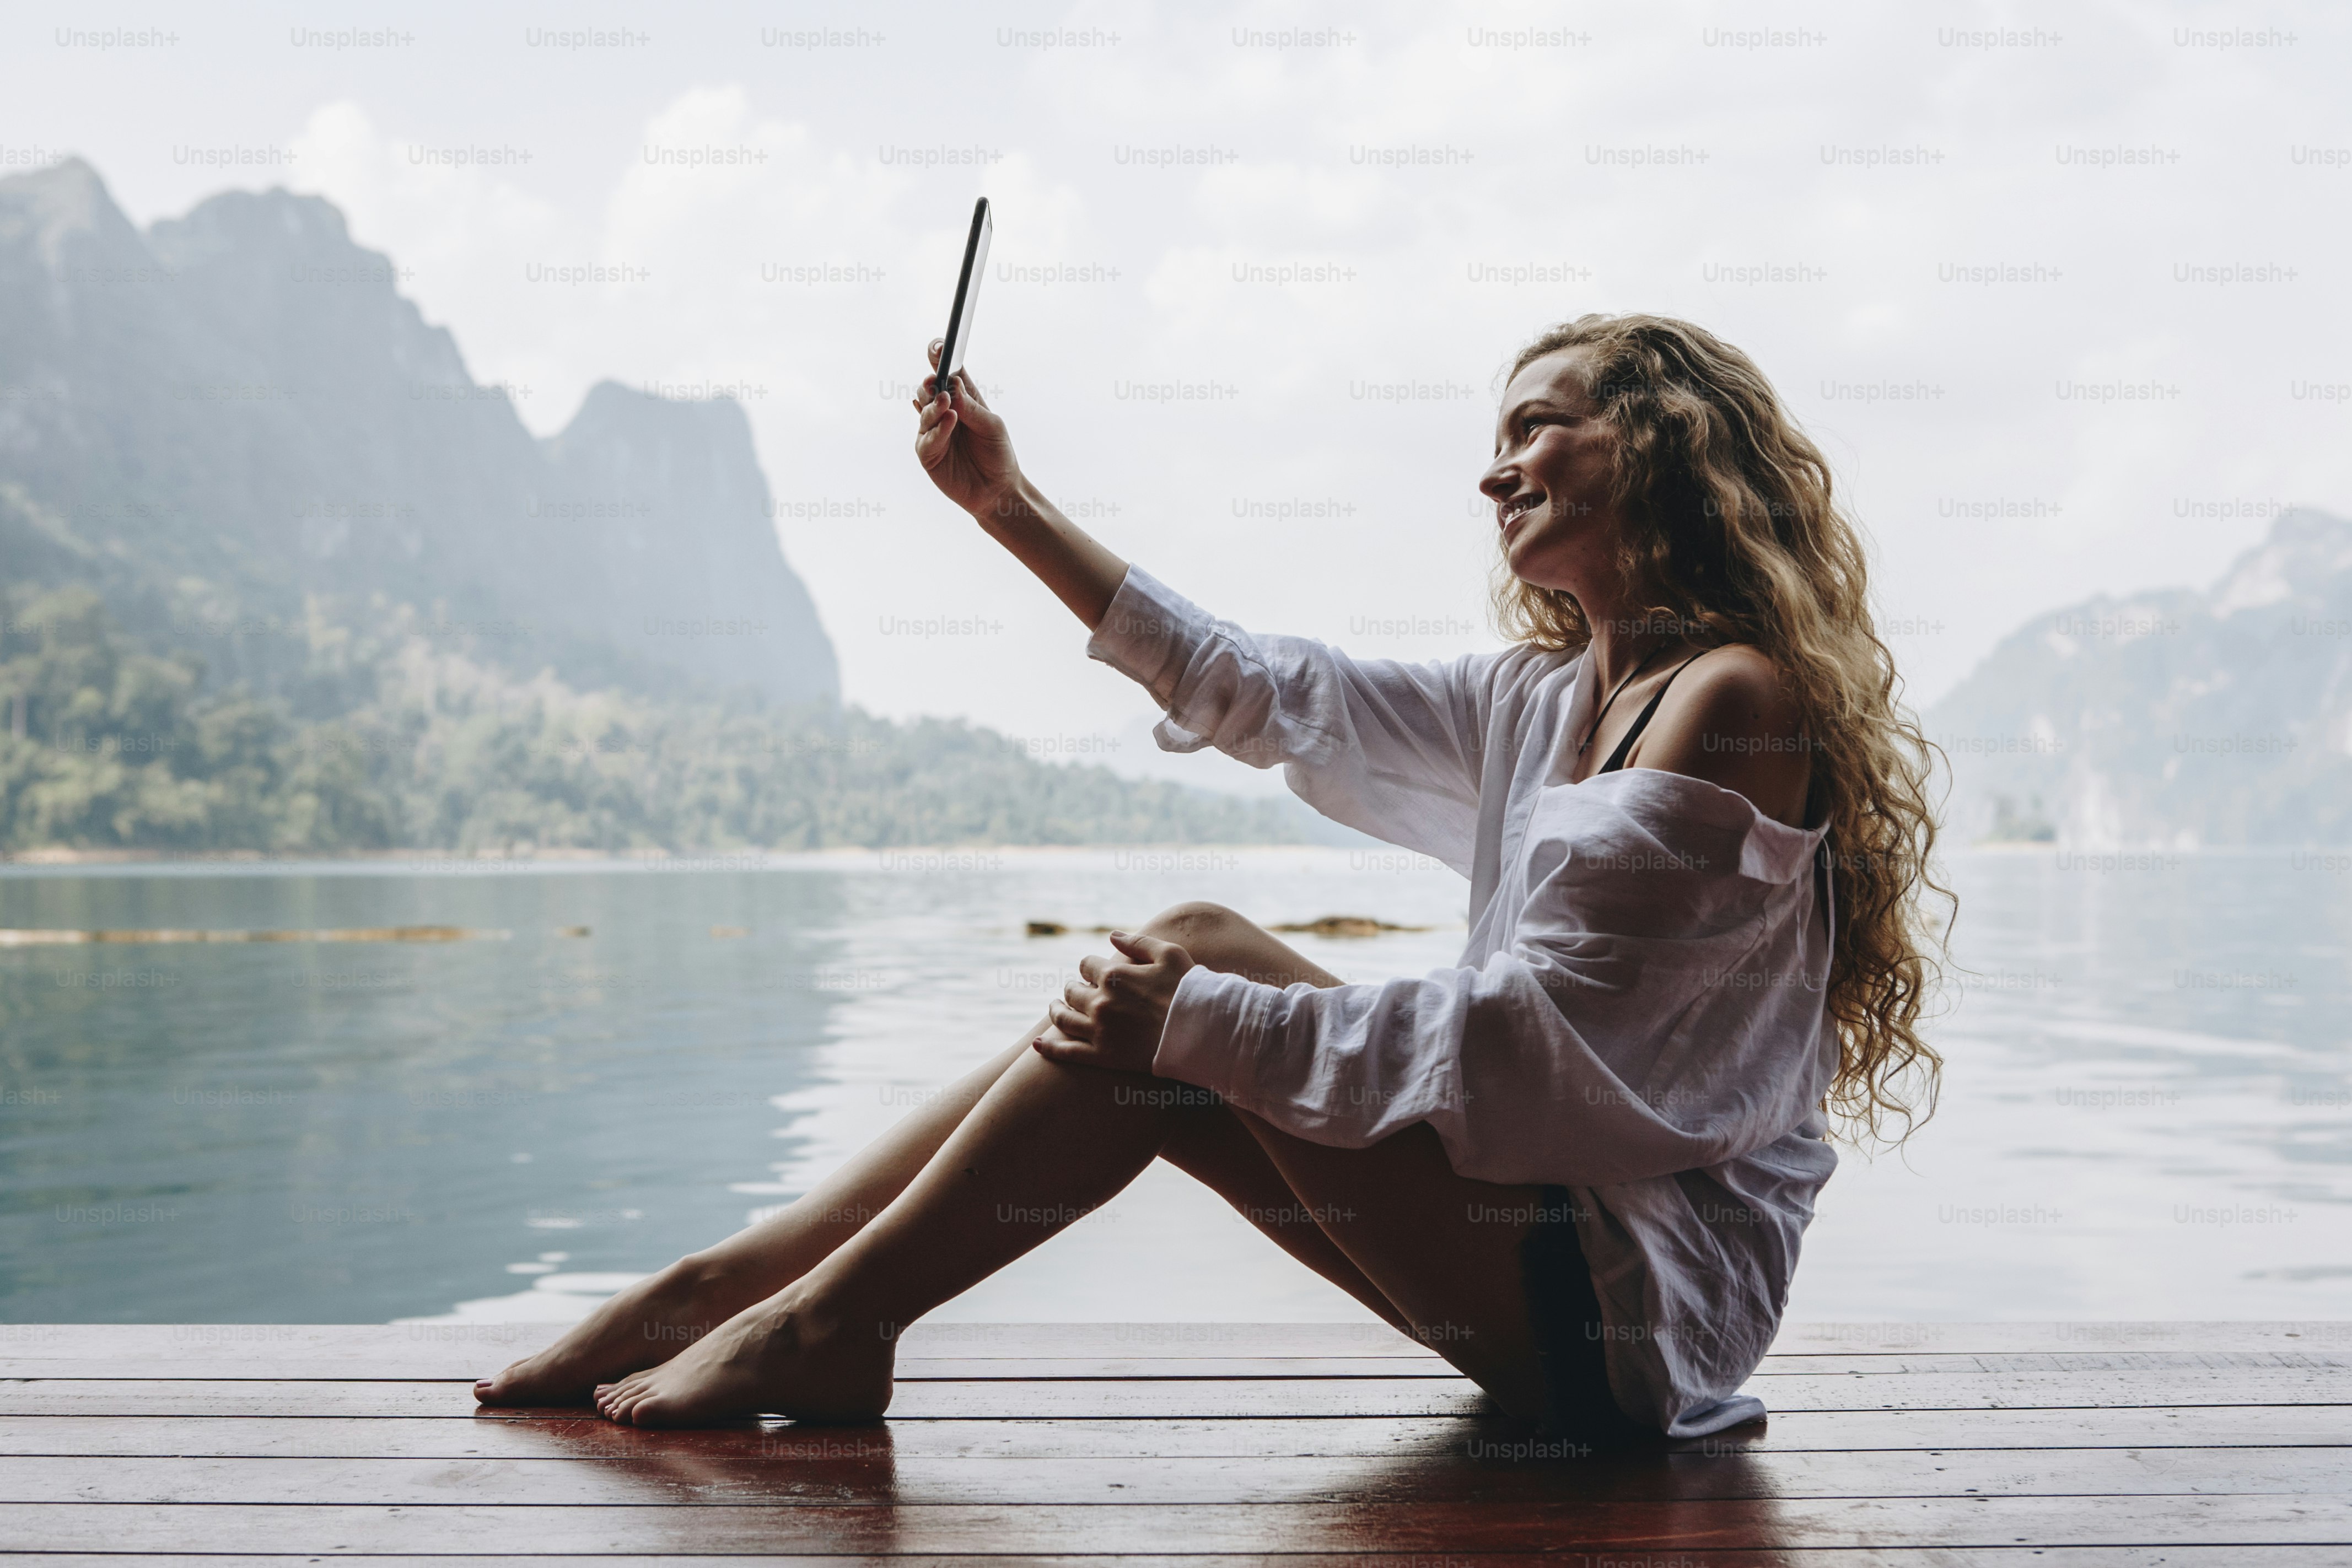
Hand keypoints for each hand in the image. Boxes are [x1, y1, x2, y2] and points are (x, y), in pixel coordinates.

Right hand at [913, 338, 1023, 518]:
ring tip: (946, 401)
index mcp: (962, 398)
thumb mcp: (991, 426)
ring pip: (924, 410)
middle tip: (937, 379)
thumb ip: (971, 407)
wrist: (998, 489)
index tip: (938, 346)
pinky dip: (937, 428)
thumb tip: (950, 384)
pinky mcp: (927, 452)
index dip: (939, 357)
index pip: (947, 372)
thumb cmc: (997, 453)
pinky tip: (949, 420)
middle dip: (931, 382)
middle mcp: (944, 411)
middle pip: (929, 388)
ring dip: (934, 404)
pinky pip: (926, 437)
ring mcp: (933, 431)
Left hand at [1031, 931, 1194, 1073]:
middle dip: (1073, 988)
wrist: (1203, 1031)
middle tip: (1077, 990)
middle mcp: (1100, 1002)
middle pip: (1072, 991)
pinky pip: (1067, 1053)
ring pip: (1063, 1019)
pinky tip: (1038, 1045)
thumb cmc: (1190, 988)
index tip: (1096, 972)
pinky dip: (1049, 1049)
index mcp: (1113, 975)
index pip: (1087, 965)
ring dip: (1056, 1010)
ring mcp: (1099, 1031)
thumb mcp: (1168, 953)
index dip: (1090, 967)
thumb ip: (1137, 941)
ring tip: (1056, 1008)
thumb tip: (1111, 936)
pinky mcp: (1102, 1057)